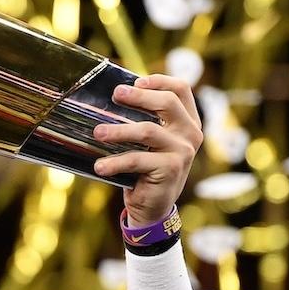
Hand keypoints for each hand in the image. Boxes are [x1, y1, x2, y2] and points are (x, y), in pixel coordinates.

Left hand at [94, 75, 203, 228]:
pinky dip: (115, 162)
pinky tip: (99, 166)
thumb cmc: (146, 170)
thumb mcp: (151, 143)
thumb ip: (145, 121)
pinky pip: (137, 159)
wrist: (153, 208)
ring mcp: (182, 152)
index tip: (136, 81)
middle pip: (167, 103)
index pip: (181, 90)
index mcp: (189, 122)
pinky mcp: (170, 169)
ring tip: (98, 133)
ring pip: (147, 131)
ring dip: (118, 130)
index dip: (159, 81)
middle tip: (115, 95)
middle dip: (138, 96)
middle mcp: (190, 134)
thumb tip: (114, 97)